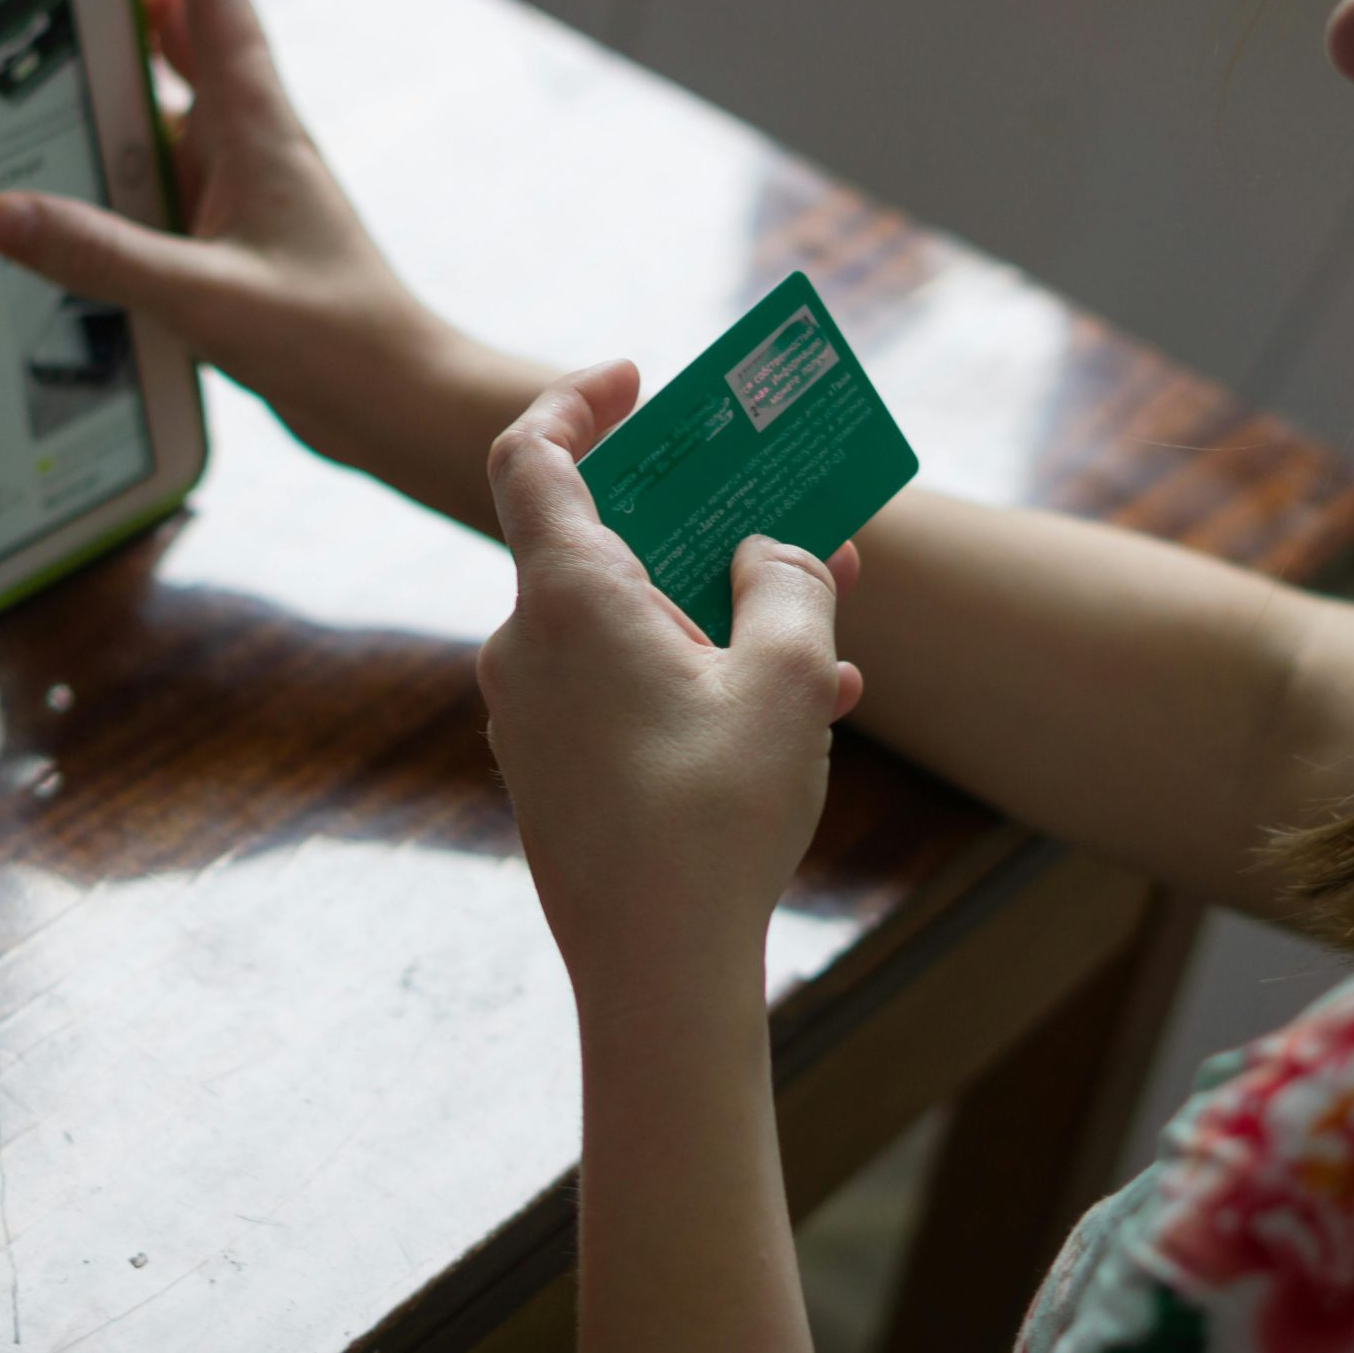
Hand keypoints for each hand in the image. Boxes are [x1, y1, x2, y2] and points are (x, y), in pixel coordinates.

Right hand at [0, 0, 435, 471]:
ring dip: (110, 87)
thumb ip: (105, 257)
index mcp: (258, 127)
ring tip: (24, 80)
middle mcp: (252, 144)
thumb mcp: (208, 299)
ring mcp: (244, 191)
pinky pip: (163, 180)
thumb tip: (3, 214)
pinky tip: (63, 197)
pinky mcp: (234, 240)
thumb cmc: (337, 345)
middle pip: (182, 35)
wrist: (401, 405)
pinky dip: (117, 170)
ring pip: (167, 109)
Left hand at [477, 362, 863, 1016]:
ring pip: (626, 623)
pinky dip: (695, 676)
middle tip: (787, 519)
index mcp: (565, 598)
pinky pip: (620, 688)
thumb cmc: (713, 819)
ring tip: (826, 634)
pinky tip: (794, 714)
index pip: (533, 455)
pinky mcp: (551, 769)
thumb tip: (772, 552)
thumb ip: (789, 586)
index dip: (577, 401)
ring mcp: (530, 713)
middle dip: (703, 525)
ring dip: (718, 611)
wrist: (655, 973)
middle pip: (603, 542)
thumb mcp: (786, 680)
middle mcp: (526, 645)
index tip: (635, 379)